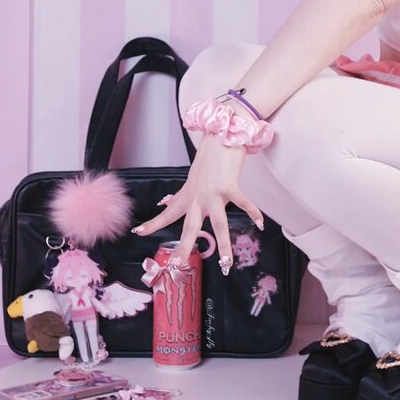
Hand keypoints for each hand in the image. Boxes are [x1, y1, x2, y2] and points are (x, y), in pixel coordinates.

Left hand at [131, 134, 264, 270]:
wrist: (222, 134)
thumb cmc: (211, 157)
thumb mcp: (193, 178)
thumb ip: (184, 194)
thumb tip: (166, 203)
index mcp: (189, 195)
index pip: (168, 212)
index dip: (153, 223)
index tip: (138, 232)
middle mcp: (198, 197)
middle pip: (190, 227)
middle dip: (184, 247)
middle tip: (178, 265)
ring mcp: (214, 193)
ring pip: (218, 224)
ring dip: (224, 245)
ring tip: (227, 263)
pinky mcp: (229, 186)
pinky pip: (243, 203)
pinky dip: (253, 213)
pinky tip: (261, 223)